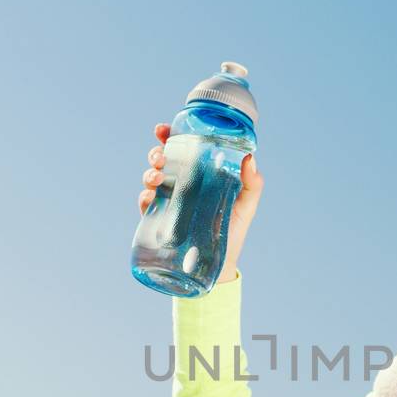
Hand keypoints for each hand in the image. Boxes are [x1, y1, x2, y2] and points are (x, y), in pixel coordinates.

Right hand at [139, 122, 264, 281]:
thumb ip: (251, 185)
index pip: (182, 149)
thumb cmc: (233, 232)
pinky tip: (150, 198)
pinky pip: (146, 205)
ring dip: (149, 173)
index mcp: (200, 174)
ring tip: (157, 177)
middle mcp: (182, 184)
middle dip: (156, 153)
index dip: (169, 136)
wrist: (219, 267)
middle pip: (162, 160)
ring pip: (151, 178)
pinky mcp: (159, 221)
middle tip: (161, 157)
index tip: (162, 130)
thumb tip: (250, 158)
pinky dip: (144, 198)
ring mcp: (169, 201)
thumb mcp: (246, 207)